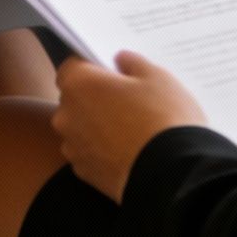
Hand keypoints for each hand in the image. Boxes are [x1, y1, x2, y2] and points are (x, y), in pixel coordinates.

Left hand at [51, 51, 209, 201]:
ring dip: (97, 125)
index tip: (113, 72)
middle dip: (95, 96)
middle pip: (75, 98)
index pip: (71, 66)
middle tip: (128, 100)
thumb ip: (133, 63)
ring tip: (132, 129)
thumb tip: (120, 60)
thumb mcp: (157, 78)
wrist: (170, 176)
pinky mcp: (84, 173)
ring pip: (81, 127)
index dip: (92, 67)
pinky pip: (89, 152)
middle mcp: (67, 115)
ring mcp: (73, 147)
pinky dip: (102, 150)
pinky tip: (128, 150)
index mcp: (79, 84)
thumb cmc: (162, 119)